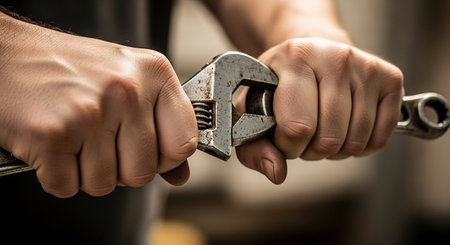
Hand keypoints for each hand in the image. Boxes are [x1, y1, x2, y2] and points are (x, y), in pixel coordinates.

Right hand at [0, 15, 197, 196]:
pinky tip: (54, 144)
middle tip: (100, 142)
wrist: (7, 54)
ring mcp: (89, 114)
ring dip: (86, 172)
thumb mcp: (127, 82)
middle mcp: (126, 91)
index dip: (167, 158)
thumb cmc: (69, 68)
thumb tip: (179, 175)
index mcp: (154, 73)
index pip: (184, 143)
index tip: (152, 153)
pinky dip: (57, 175)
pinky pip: (67, 187)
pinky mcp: (52, 136)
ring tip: (74, 137)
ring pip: (105, 185)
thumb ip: (160, 126)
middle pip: (143, 173)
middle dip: (121, 169)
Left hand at [235, 37, 403, 183]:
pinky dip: (361, 146)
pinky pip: (380, 137)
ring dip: (335, 150)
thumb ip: (254, 147)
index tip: (283, 136)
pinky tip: (345, 130)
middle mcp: (334, 56)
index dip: (288, 146)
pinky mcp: (390, 78)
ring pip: (356, 141)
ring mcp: (365, 66)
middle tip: (303, 135)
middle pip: (329, 138)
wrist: (311, 53)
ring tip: (322, 130)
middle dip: (311, 150)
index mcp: (294, 58)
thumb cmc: (279, 84)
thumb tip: (276, 173)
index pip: (297, 127)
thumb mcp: (253, 108)